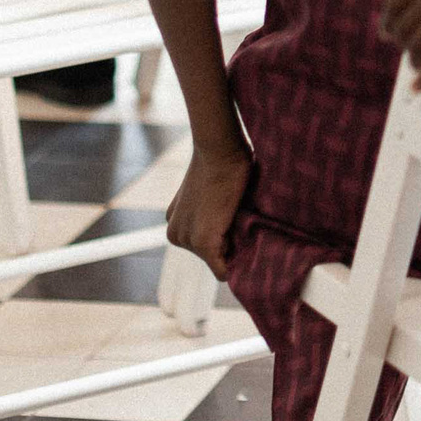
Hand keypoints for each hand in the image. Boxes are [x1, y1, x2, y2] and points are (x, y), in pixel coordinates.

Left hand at [166, 143, 252, 280]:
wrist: (219, 150)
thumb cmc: (221, 160)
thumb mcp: (209, 190)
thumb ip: (210, 210)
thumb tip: (229, 223)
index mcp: (175, 222)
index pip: (202, 245)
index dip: (224, 237)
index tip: (234, 221)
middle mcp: (175, 234)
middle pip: (210, 257)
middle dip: (228, 244)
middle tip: (237, 217)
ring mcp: (187, 240)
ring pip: (218, 262)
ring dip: (233, 249)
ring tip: (237, 219)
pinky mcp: (203, 243)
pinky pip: (222, 270)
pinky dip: (236, 266)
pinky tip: (245, 245)